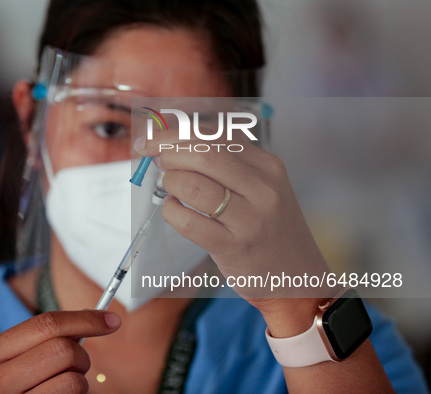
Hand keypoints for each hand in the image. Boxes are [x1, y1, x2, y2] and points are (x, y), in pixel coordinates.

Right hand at [0, 310, 120, 392]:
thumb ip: (32, 344)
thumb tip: (88, 321)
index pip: (47, 324)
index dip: (85, 319)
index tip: (110, 321)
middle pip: (65, 350)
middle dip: (81, 355)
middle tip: (75, 365)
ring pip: (74, 381)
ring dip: (79, 383)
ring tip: (59, 389)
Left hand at [135, 130, 332, 306]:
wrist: (295, 277)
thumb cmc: (268, 227)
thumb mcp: (260, 187)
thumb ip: (225, 164)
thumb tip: (173, 144)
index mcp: (267, 165)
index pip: (214, 135)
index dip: (174, 134)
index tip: (152, 140)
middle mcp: (263, 188)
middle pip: (202, 154)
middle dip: (169, 154)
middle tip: (158, 163)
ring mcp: (250, 218)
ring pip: (193, 185)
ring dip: (170, 182)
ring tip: (171, 188)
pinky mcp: (234, 247)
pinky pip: (188, 221)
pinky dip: (171, 211)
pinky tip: (175, 211)